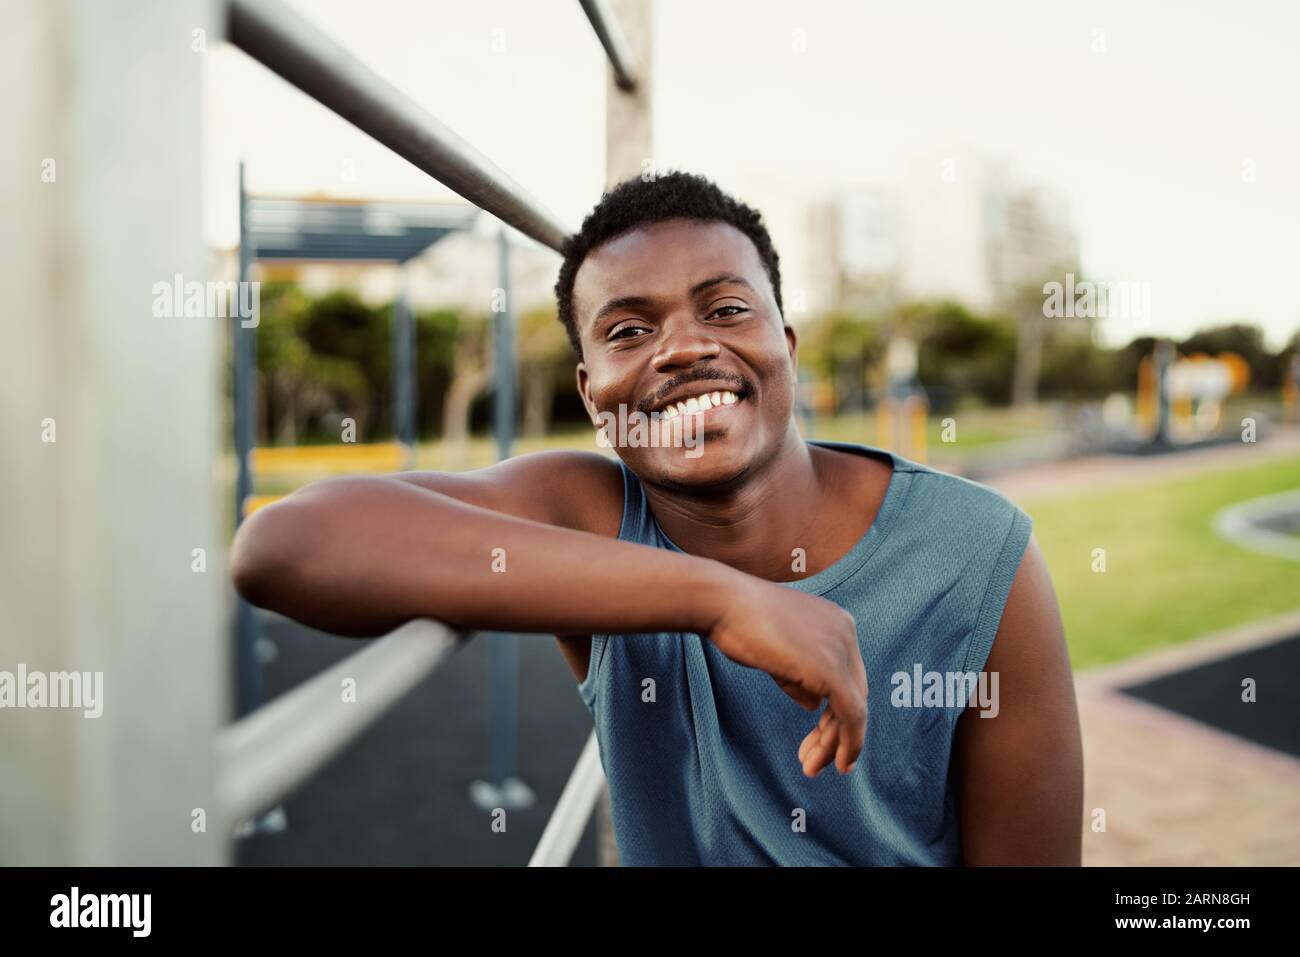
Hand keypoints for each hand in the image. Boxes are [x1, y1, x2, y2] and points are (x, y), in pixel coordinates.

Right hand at [702, 573, 867, 776]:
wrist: (722, 603)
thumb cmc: (737, 621)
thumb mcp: (777, 649)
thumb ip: (798, 675)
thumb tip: (813, 703)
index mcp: (837, 622)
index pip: (845, 675)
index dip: (834, 711)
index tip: (817, 738)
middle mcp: (847, 632)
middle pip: (854, 692)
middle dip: (836, 731)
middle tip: (814, 760)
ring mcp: (842, 649)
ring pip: (854, 708)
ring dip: (836, 743)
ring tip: (812, 767)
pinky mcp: (832, 670)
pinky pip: (852, 715)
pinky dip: (849, 742)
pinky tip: (838, 763)